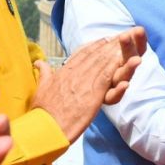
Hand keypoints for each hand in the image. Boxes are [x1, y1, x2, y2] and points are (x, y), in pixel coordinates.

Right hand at [33, 27, 146, 142]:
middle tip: (120, 37)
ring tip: (125, 44)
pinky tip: (125, 61)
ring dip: (114, 52)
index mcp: (64, 72)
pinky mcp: (93, 93)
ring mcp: (84, 82)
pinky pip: (107, 76)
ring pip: (102, 63)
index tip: (103, 40)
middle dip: (108, 45)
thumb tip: (38, 63)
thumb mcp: (41, 88)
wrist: (46, 128)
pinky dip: (116, 67)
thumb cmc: (42, 112)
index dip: (94, 46)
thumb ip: (44, 73)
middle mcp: (74, 73)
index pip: (81, 54)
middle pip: (94, 55)